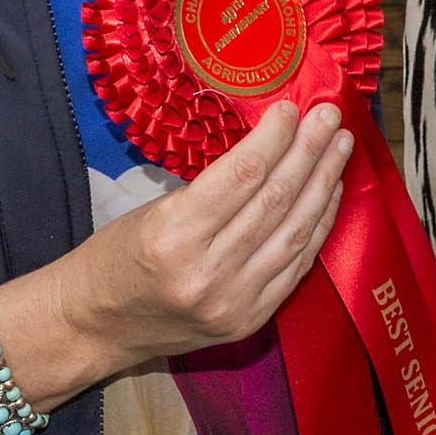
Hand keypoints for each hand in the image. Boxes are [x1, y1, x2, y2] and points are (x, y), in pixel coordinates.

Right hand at [61, 102, 351, 369]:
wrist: (95, 326)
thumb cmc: (118, 256)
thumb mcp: (154, 209)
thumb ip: (214, 187)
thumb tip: (272, 144)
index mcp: (174, 236)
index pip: (242, 175)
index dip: (274, 137)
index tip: (292, 108)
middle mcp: (207, 272)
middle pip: (275, 200)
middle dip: (309, 152)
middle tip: (329, 115)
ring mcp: (233, 302)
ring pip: (295, 232)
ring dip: (324, 184)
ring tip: (340, 146)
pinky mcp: (250, 321)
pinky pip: (297, 265)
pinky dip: (318, 225)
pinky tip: (330, 193)